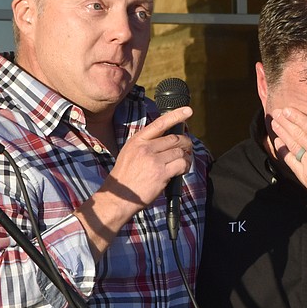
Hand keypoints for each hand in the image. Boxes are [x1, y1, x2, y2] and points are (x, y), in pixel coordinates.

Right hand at [76, 106, 193, 255]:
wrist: (118, 196)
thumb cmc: (126, 177)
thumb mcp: (130, 153)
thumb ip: (146, 145)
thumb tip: (167, 140)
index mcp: (137, 141)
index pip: (160, 123)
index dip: (176, 115)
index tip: (188, 110)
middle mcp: (145, 148)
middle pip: (175, 138)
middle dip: (186, 143)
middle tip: (188, 149)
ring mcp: (153, 160)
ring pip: (180, 151)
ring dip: (186, 157)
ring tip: (184, 163)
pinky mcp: (161, 173)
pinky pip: (181, 164)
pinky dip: (185, 167)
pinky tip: (182, 171)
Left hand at [270, 107, 306, 219]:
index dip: (297, 117)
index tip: (287, 110)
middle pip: (298, 134)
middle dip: (286, 122)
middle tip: (276, 112)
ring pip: (293, 147)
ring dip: (282, 134)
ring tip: (274, 123)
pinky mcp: (306, 179)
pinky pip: (291, 163)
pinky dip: (284, 152)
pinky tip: (278, 144)